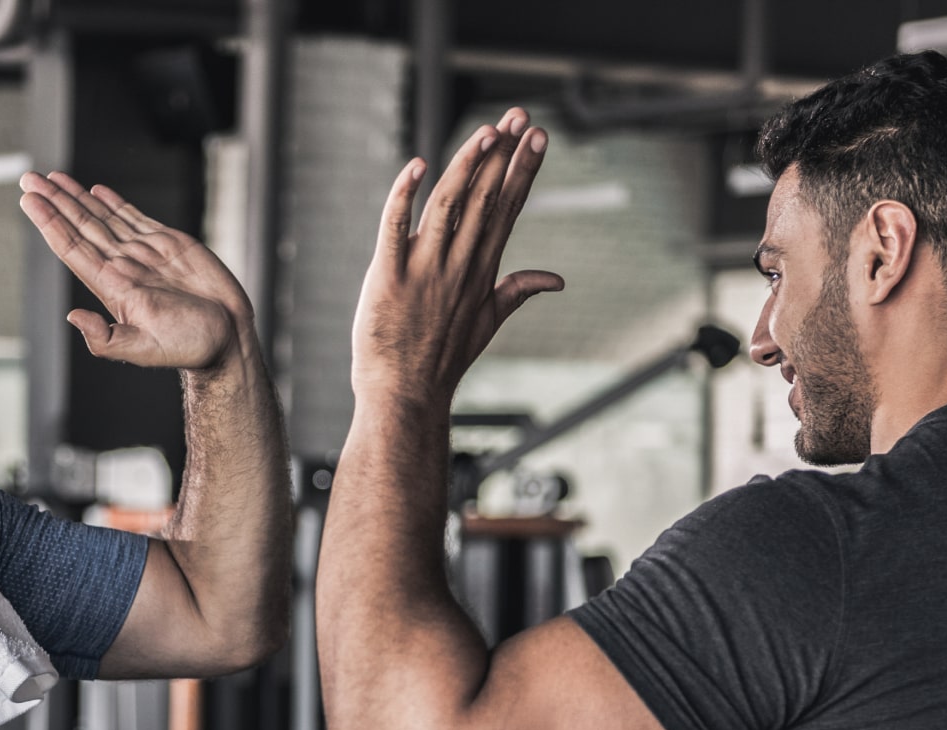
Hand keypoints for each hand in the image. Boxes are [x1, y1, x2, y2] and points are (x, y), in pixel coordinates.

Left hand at [19, 171, 252, 370]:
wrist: (228, 337)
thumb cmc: (190, 346)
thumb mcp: (145, 348)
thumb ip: (108, 338)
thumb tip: (73, 317)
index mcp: (114, 287)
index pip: (73, 247)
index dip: (50, 223)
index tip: (30, 200)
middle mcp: (124, 266)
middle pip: (81, 227)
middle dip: (54, 202)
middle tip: (29, 179)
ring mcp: (144, 254)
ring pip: (102, 218)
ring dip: (76, 197)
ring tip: (52, 177)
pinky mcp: (168, 244)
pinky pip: (134, 217)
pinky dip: (114, 202)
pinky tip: (96, 191)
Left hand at [351, 108, 561, 408]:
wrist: (405, 397)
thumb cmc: (441, 360)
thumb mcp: (489, 323)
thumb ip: (519, 290)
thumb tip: (557, 279)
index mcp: (482, 270)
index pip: (508, 209)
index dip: (523, 170)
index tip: (538, 135)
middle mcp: (459, 265)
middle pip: (487, 198)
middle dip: (504, 154)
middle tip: (520, 115)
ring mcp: (425, 270)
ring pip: (450, 205)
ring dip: (468, 165)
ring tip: (486, 131)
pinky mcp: (389, 276)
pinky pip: (395, 228)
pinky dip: (404, 196)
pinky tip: (417, 166)